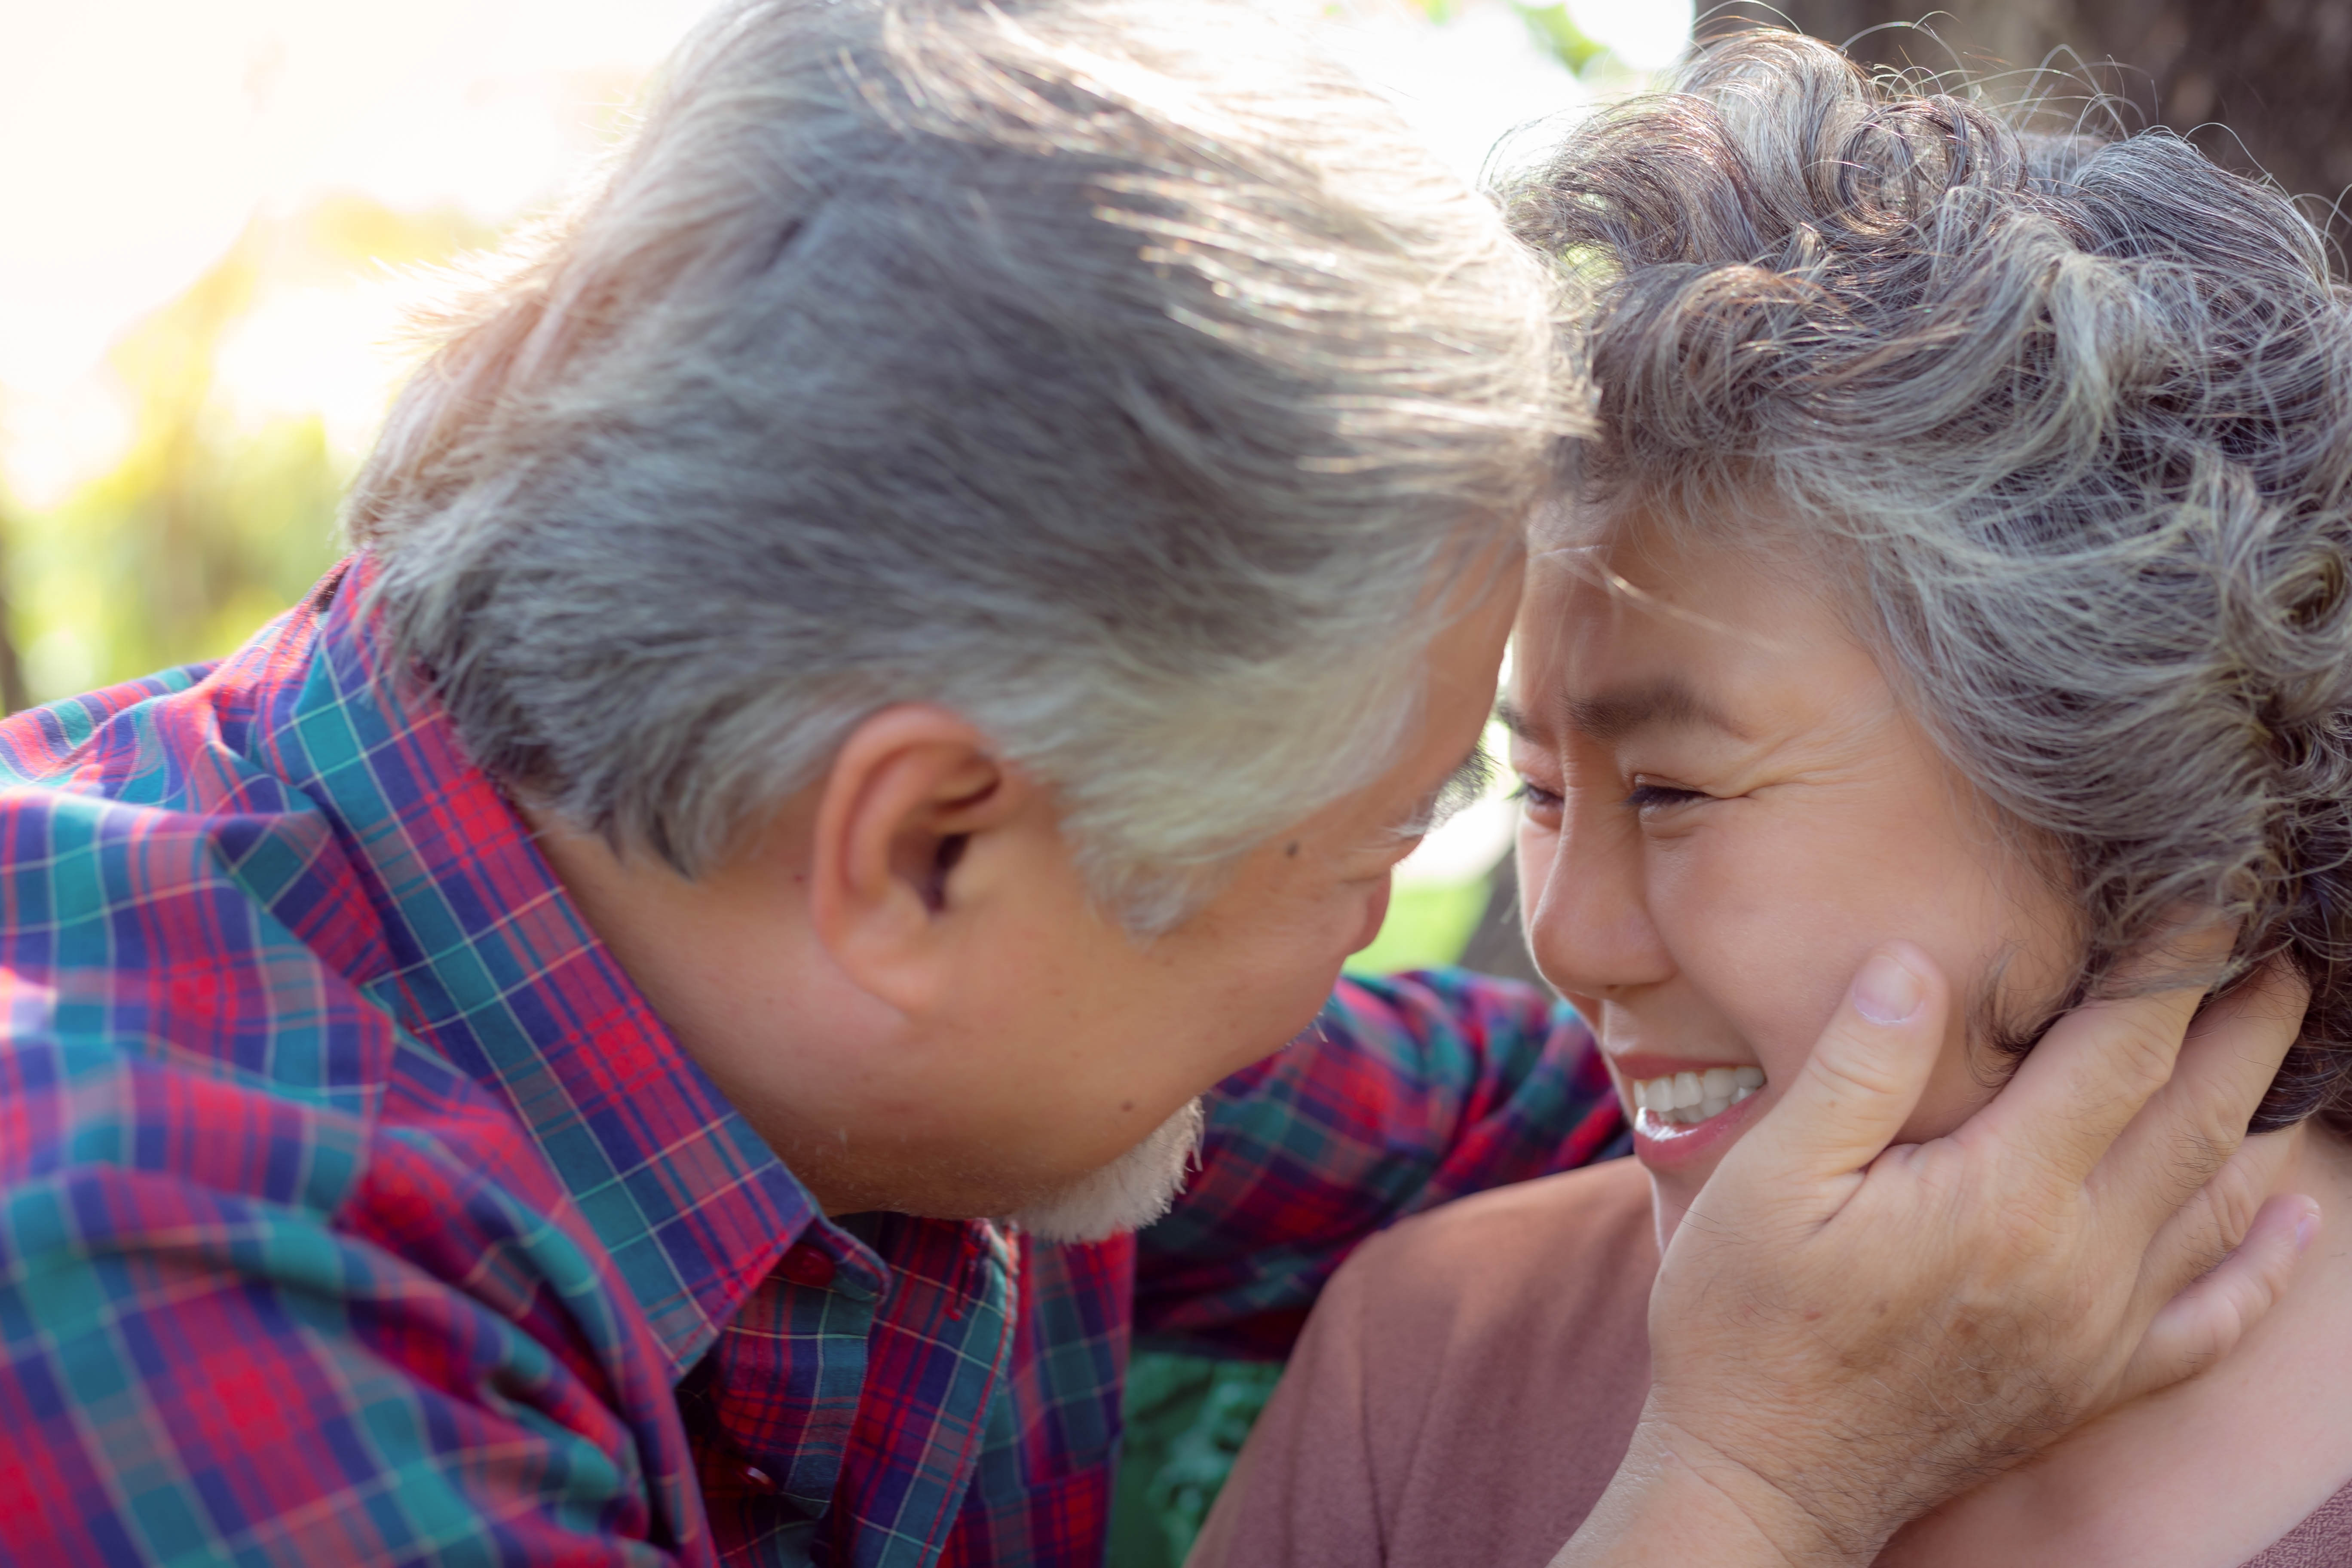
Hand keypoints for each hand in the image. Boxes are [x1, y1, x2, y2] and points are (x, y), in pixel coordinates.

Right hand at [1554, 941, 2312, 1567]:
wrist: (1761, 1480)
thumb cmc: (1745, 1324)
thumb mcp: (1765, 1178)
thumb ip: (1854, 1068)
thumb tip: (1916, 963)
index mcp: (2000, 1196)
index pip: (2118, 1052)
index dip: (2170, 968)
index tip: (2205, 899)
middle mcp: (2074, 1262)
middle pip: (2191, 1119)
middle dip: (2244, 1027)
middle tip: (2283, 957)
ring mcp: (2094, 1331)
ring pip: (2212, 1204)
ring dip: (2260, 1115)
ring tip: (2288, 1046)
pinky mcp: (2090, 1384)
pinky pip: (2210, 1323)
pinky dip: (2266, 1268)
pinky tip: (2297, 1221)